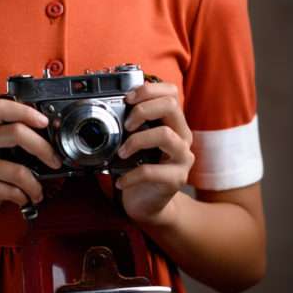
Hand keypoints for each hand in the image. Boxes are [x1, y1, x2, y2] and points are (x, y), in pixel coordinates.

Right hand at [0, 97, 62, 234]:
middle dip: (43, 148)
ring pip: (17, 170)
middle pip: (15, 133)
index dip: (25, 111)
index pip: (0, 107)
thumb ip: (15, 139)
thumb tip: (51, 133)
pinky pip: (10, 190)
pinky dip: (24, 197)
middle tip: (55, 161)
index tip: (45, 122)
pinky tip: (23, 198)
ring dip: (35, 184)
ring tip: (37, 189)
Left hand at [115, 80, 194, 225]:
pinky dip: (131, 175)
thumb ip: (131, 124)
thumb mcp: (136, 141)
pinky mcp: (176, 179)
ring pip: (165, 135)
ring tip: (121, 153)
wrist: (148, 203)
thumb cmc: (140, 167)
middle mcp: (182, 136)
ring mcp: (182, 157)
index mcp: (173, 123)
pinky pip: (153, 171)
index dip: (149, 89)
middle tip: (126, 125)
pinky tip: (120, 181)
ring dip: (137, 140)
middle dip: (143, 110)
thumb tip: (109, 107)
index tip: (128, 98)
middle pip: (171, 106)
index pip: (171, 92)